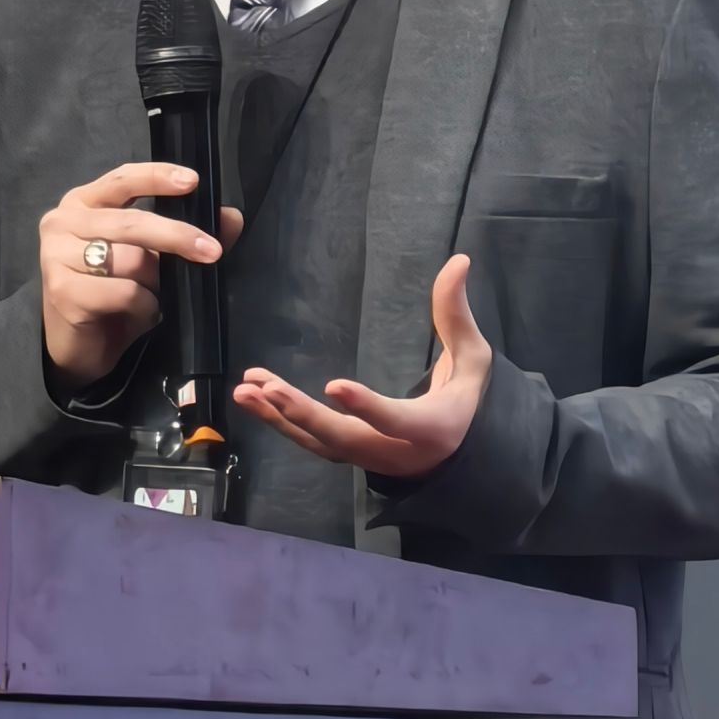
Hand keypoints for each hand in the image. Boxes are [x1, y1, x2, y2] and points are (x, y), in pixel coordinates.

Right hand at [40, 161, 244, 385]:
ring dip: (155, 282)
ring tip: (155, 296)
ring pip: (131, 259)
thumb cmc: (111, 299)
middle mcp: (63, 222)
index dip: (157, 177)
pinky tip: (139, 314)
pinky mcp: (62, 289)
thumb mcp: (151, 263)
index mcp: (83, 204)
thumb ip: (186, 237)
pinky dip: (143, 305)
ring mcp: (56, 255)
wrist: (76, 349)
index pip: (122, 179)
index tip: (193, 181)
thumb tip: (231, 217)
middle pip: (132, 222)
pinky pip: (124, 291)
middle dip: (178, 236)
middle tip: (212, 252)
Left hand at [232, 254, 490, 476]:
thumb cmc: (466, 402)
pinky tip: (254, 396)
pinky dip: (279, 421)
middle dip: (303, 414)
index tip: (334, 386)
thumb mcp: (473, 360)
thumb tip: (459, 260)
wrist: (456, 458)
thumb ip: (456, 314)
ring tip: (245, 390)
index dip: (366, 406)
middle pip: (343, 438)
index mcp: (430, 429)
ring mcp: (365, 458)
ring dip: (278, 418)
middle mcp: (392, 452)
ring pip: (317, 443)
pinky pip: (308, 441)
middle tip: (267, 388)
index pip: (396, 420)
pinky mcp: (345, 455)